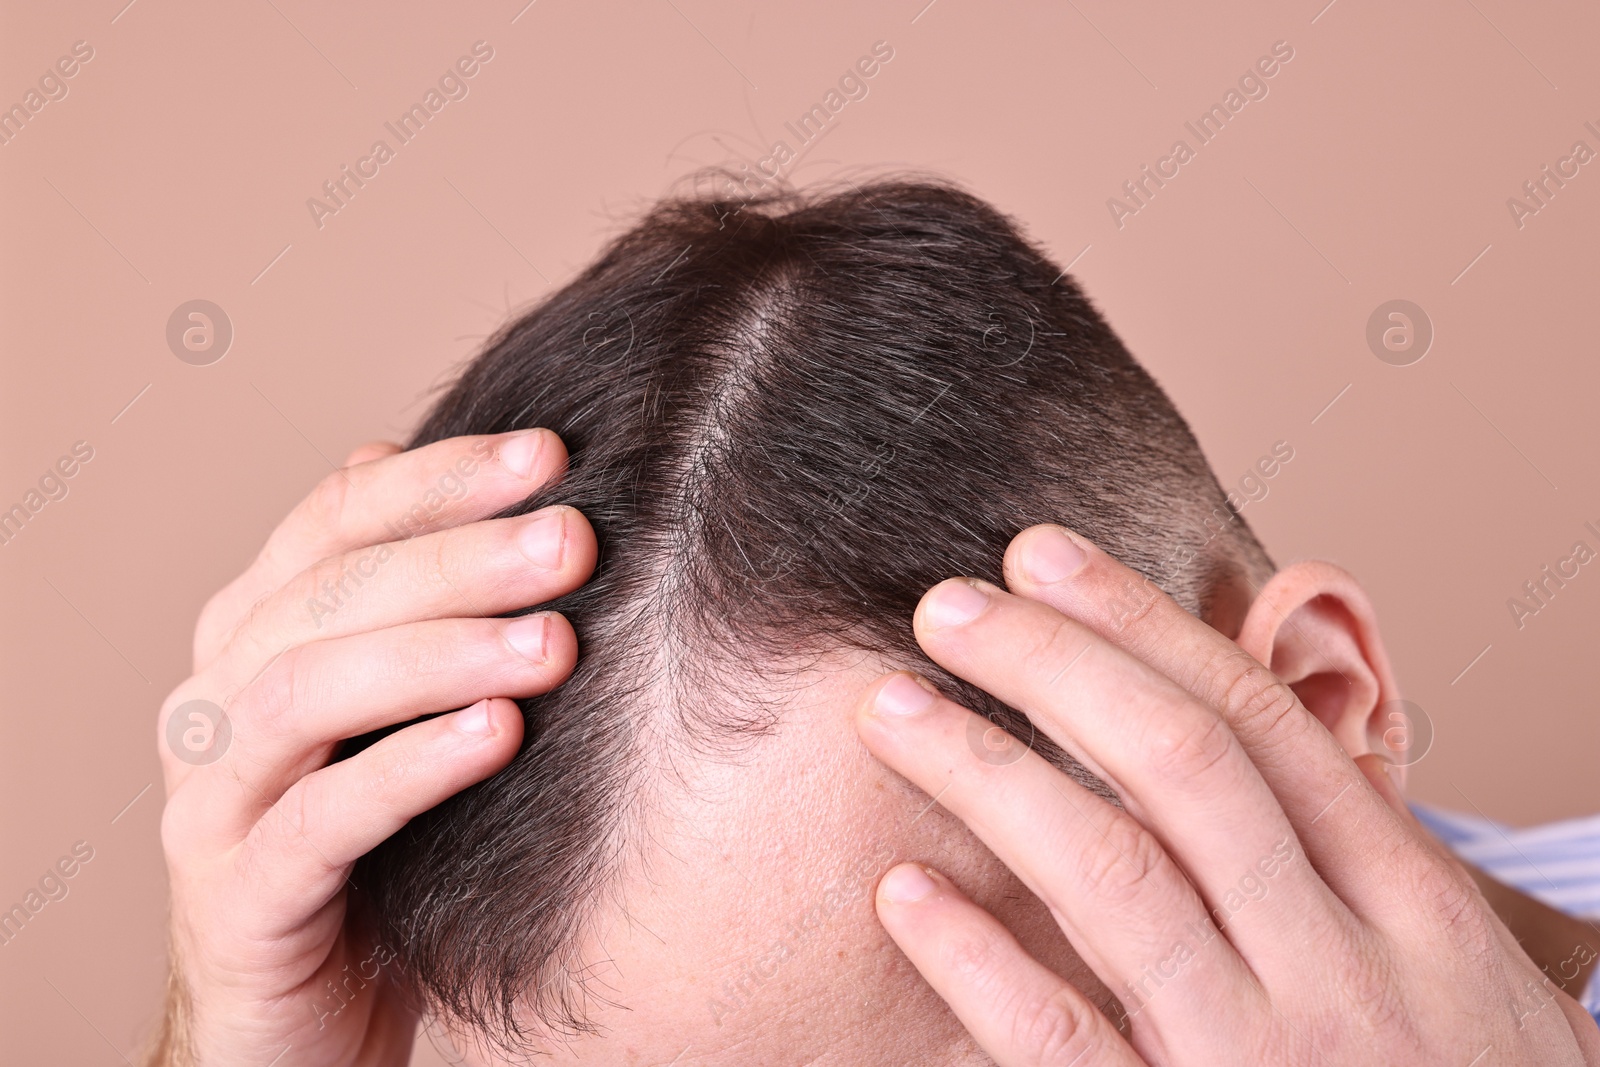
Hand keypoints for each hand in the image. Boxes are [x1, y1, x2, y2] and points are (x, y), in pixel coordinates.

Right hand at [149, 432, 595, 1066]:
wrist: (304, 1013)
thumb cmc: (374, 845)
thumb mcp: (390, 713)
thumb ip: (406, 606)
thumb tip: (456, 471)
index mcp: (249, 635)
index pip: (335, 520)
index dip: (439, 479)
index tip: (549, 454)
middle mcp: (214, 703)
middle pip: (326, 595)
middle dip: (456, 556)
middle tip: (572, 540)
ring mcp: (213, 802)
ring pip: (306, 693)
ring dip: (437, 652)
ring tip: (553, 643)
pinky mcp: (238, 899)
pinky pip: (320, 821)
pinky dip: (410, 768)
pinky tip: (500, 734)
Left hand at [856, 525, 1599, 1065]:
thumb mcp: (1455, 971)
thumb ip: (1353, 858)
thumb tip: (1241, 726)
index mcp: (1413, 907)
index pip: (1261, 724)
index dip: (1139, 625)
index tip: (1041, 559)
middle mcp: (1341, 967)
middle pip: (1180, 766)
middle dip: (1054, 665)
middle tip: (946, 605)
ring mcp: (1261, 1059)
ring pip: (1112, 877)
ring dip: (987, 774)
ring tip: (891, 709)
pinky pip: (1064, 1042)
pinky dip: (978, 962)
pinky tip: (904, 891)